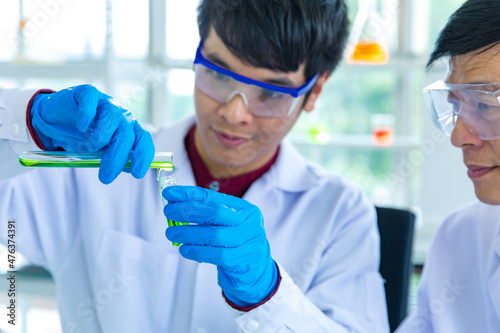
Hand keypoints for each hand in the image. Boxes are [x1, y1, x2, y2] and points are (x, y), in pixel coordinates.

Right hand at [30, 84, 154, 183]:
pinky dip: (86, 114)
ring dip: (102, 137)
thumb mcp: (99, 152)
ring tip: (91, 147)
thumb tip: (127, 169)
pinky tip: (81, 126)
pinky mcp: (87, 93)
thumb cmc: (81, 137)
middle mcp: (121, 115)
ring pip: (112, 117)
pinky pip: (91, 100)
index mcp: (128, 129)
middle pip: (127, 134)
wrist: (55, 121)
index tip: (137, 173)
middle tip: (105, 176)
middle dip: (118, 158)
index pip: (143, 140)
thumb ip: (114, 158)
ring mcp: (105, 102)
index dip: (143, 156)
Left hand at [162, 186, 278, 306]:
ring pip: (213, 234)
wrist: (255, 270)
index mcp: (244, 209)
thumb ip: (208, 214)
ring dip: (188, 233)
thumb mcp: (227, 224)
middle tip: (169, 212)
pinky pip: (215, 254)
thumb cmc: (236, 243)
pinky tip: (185, 250)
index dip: (189, 194)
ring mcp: (248, 241)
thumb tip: (176, 204)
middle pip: (215, 212)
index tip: (170, 193)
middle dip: (188, 211)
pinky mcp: (242, 260)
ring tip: (172, 233)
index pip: (213, 197)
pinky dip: (196, 251)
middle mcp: (249, 222)